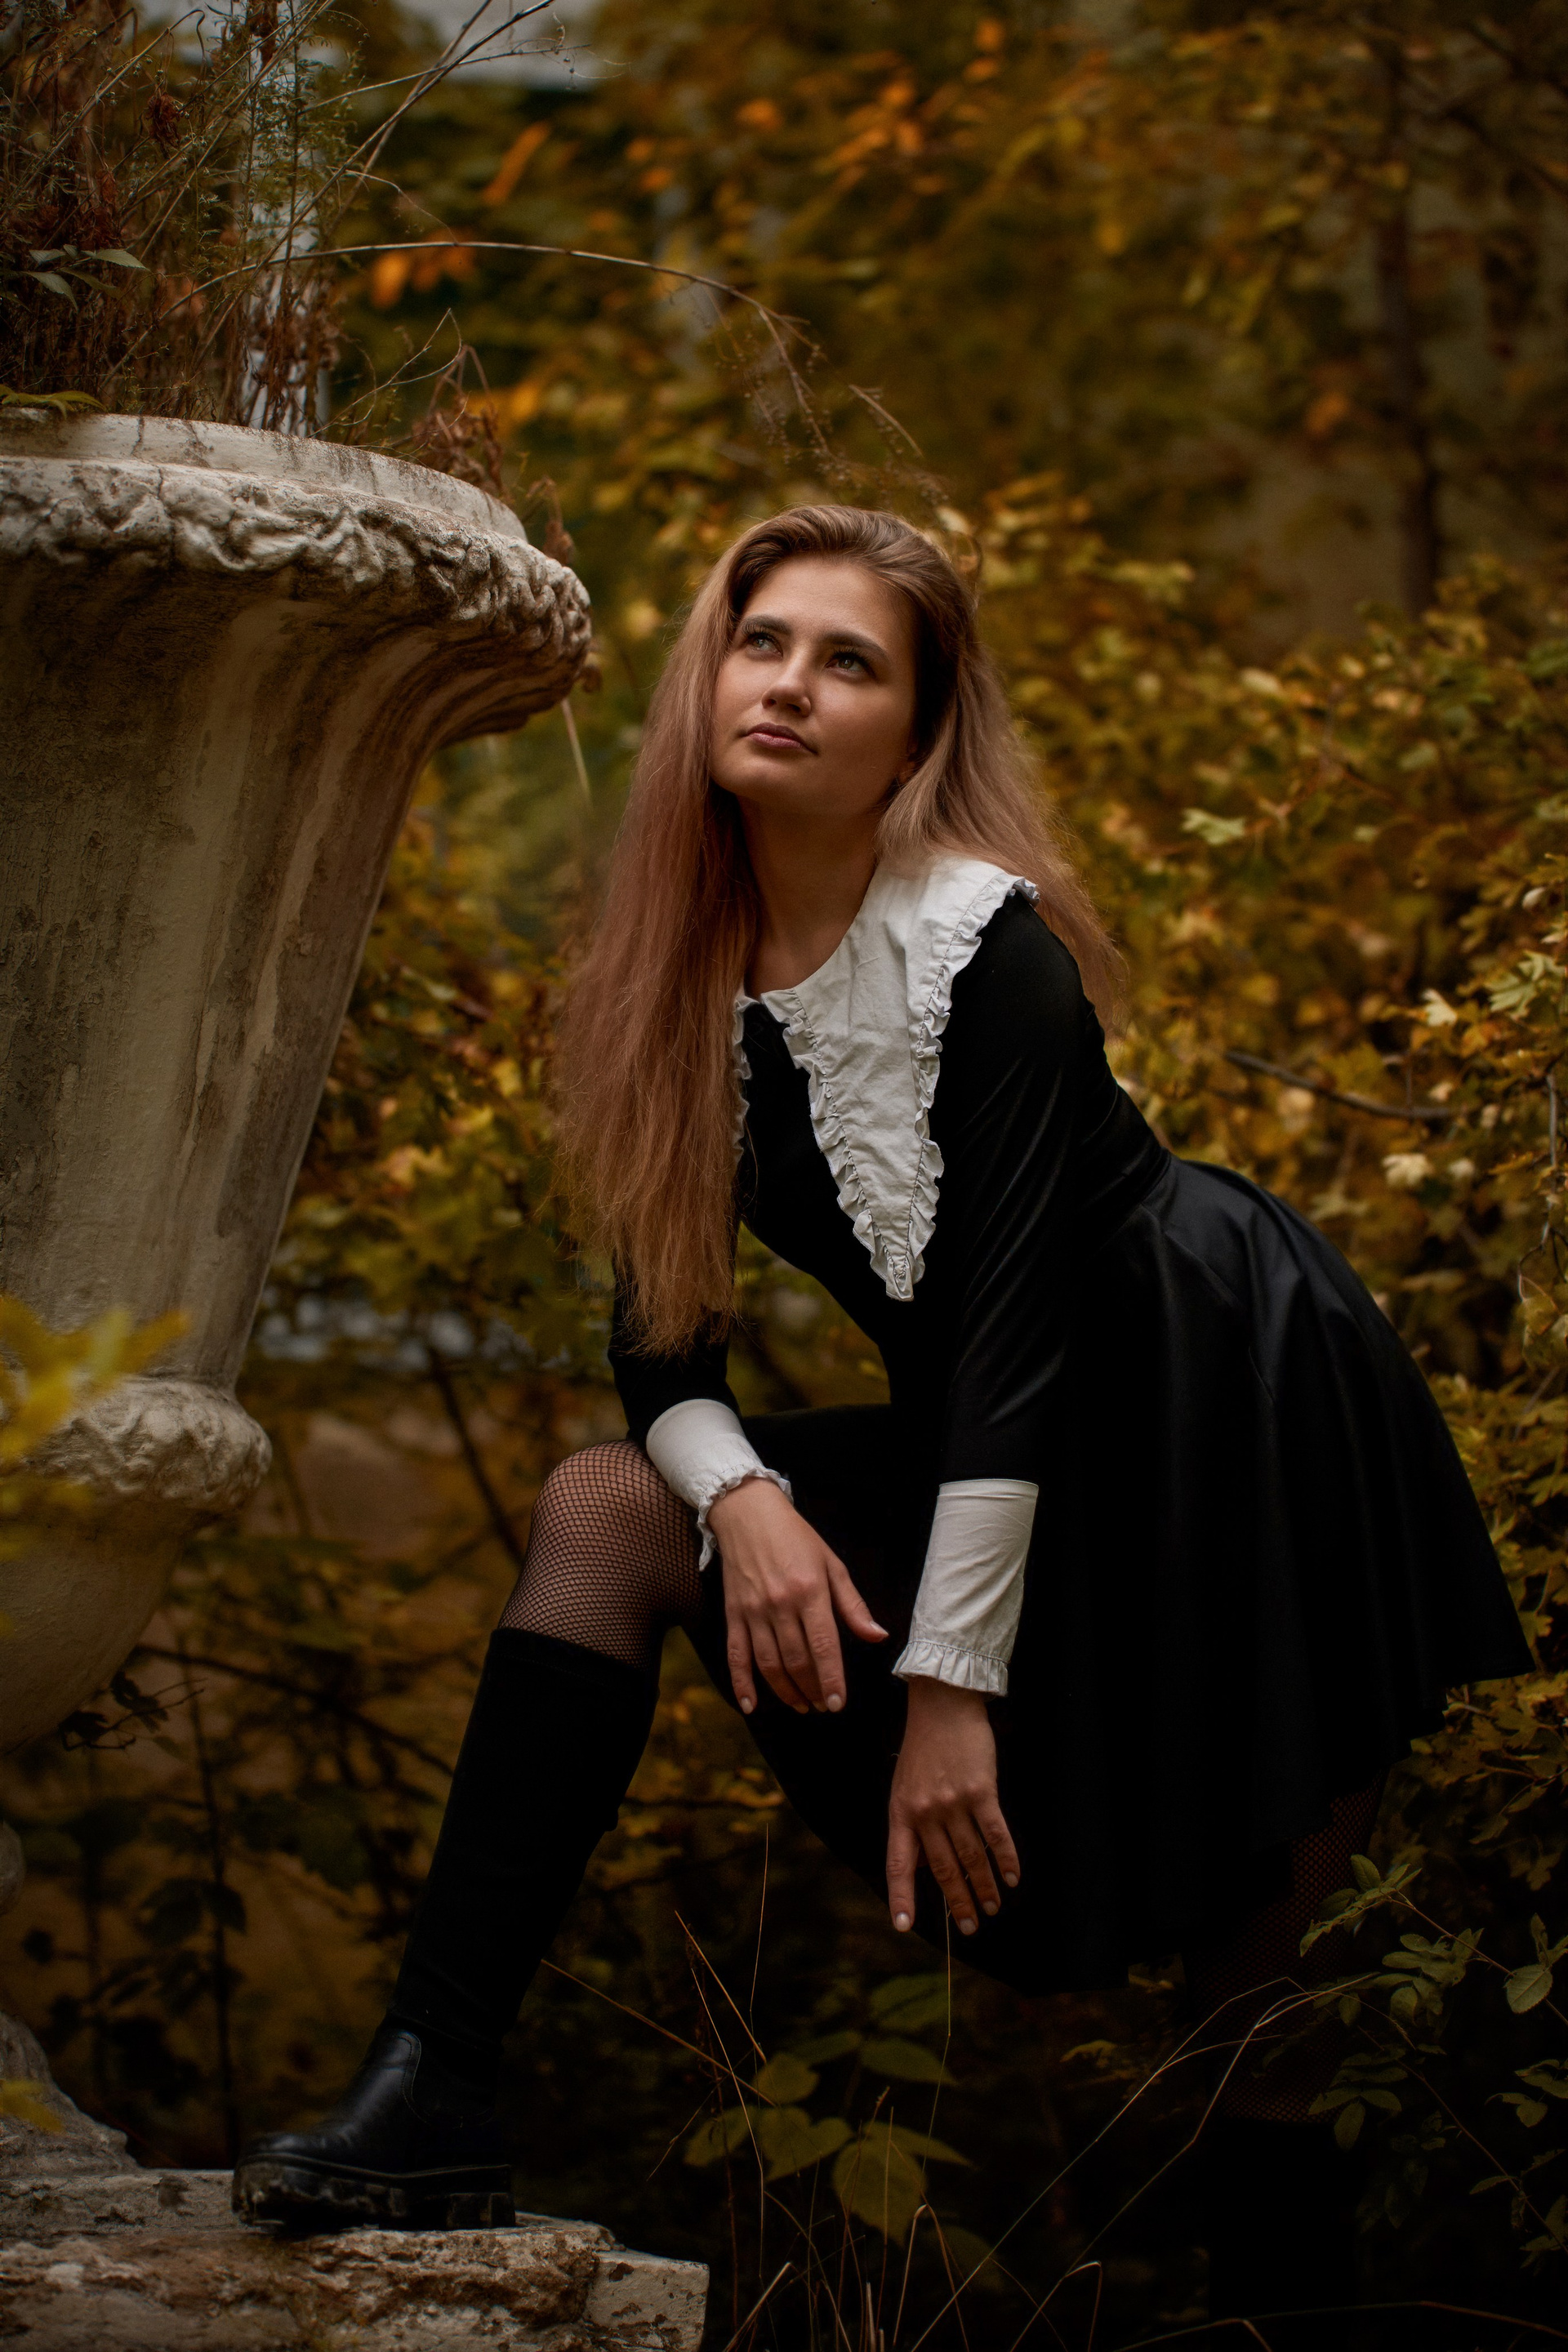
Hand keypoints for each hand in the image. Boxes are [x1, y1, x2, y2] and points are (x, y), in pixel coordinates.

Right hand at [709, 1476, 886, 1715]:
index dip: (831, 1678)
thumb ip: (853, 1605)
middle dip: (811, 1689)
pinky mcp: (733, 1613)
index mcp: (810, 1591)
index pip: (823, 1645)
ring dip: (785, 1691)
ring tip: (801, 1705)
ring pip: (769, 1663)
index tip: (837, 1703)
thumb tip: (877, 1636)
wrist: (748, 1514)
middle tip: (821, 1706)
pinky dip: (741, 1683)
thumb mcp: (832, 1564)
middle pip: (797, 1660)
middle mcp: (780, 1604)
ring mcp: (753, 1611)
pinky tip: (750, 1704)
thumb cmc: (796, 1538)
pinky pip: (735, 1655)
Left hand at [887, 1678, 1019, 1936]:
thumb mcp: (903, 1786)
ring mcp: (953, 1802)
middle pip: (943, 1868)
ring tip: (992, 1907)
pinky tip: (1011, 1878)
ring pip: (971, 1856)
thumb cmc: (923, 1747)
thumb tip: (924, 1865)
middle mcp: (925, 1812)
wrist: (942, 1706)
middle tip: (969, 1927)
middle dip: (957, 1902)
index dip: (901, 1896)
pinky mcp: (981, 1791)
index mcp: (901, 1812)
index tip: (904, 1925)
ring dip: (983, 1886)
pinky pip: (995, 1834)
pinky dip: (1005, 1859)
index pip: (898, 1863)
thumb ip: (912, 1825)